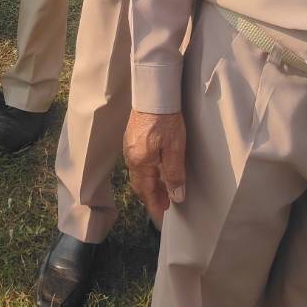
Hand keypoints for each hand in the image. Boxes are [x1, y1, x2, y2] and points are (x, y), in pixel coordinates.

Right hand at [124, 110, 185, 224]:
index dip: (154, 204)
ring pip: (138, 172)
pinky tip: (157, 167)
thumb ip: (174, 174)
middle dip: (152, 195)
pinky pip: (138, 160)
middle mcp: (131, 156)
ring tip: (164, 188)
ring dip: (150, 183)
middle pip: (140, 183)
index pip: (146, 191)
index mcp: (140, 162)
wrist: (154, 93)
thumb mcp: (175, 149)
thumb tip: (176, 196)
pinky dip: (147, 170)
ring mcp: (129, 145)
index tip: (162, 214)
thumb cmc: (165, 119)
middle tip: (165, 203)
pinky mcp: (132, 136)